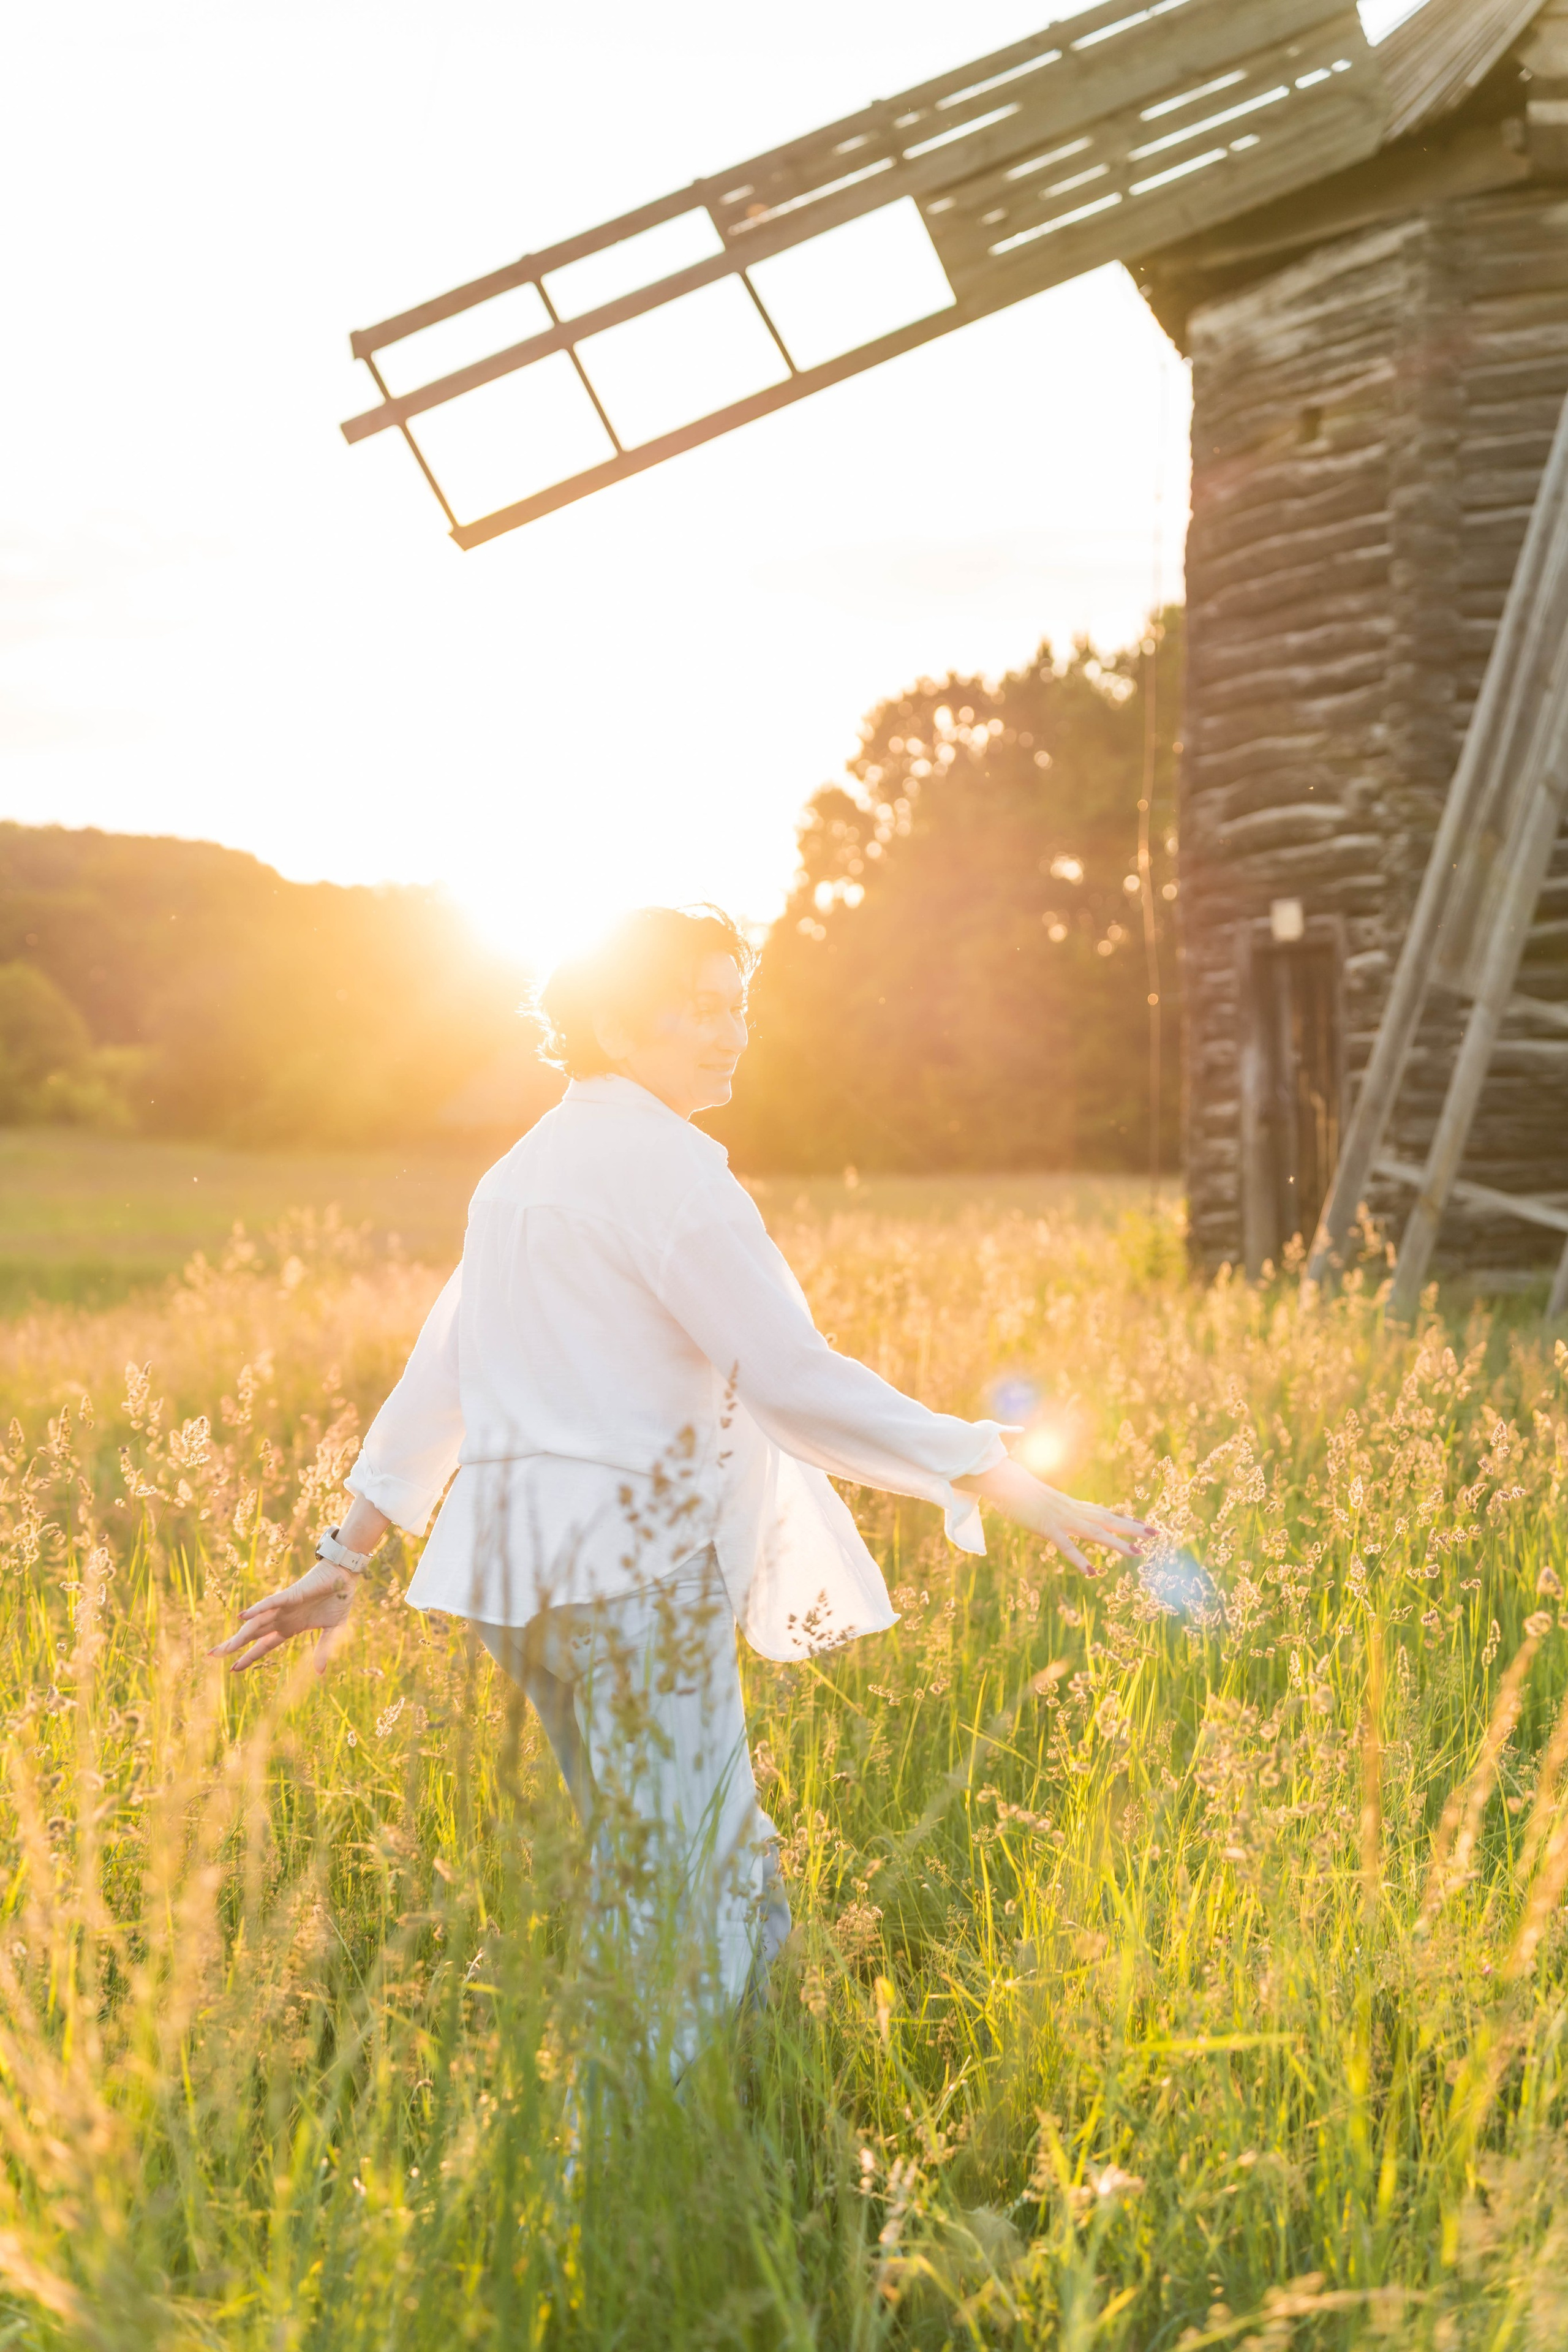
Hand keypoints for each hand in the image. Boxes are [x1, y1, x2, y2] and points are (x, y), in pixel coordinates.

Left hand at [209, 1556, 356, 1674]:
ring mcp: (284, 1607)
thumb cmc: (339, 1599)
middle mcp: (282, 1618)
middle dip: (233, 1646)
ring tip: (224, 1648)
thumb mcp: (334, 1631)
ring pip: (257, 1623)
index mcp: (290, 1627)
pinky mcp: (290, 1595)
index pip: (264, 1646)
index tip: (233, 1669)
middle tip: (211, 1655)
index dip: (249, 1657)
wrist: (346, 1575)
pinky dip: (257, 1609)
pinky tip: (242, 1617)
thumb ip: (325, 1650)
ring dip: (240, 1635)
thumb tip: (320, 1673)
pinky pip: (270, 1603)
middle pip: (252, 1635)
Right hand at [953, 1456, 1149, 1572]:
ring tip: (1138, 1554)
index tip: (1144, 1526)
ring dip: (1117, 1544)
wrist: (1000, 1478)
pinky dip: (1080, 1559)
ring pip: (1095, 1532)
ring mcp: (1060, 1518)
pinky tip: (1093, 1572)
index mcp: (1070, 1505)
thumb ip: (1049, 1508)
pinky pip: (1066, 1546)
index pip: (1103, 1513)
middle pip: (1107, 1519)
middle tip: (1157, 1533)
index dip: (1124, 1520)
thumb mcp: (1038, 1500)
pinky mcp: (1045, 1527)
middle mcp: (1071, 1510)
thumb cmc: (1015, 1488)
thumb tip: (1050, 1512)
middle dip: (1133, 1528)